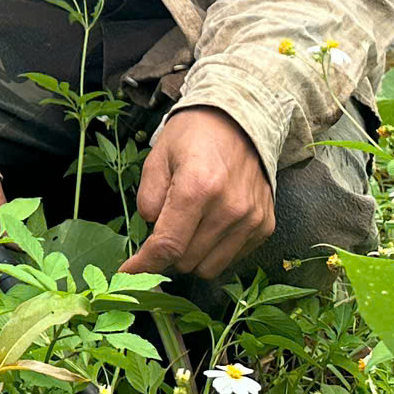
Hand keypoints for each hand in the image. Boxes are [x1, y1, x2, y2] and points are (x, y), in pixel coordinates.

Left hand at [126, 107, 273, 279]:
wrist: (241, 120)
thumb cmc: (194, 136)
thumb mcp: (158, 157)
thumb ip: (148, 198)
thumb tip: (149, 234)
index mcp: (197, 188)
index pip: (168, 245)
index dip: (145, 265)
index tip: (128, 273)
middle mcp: (229, 209)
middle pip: (186, 261)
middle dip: (168, 252)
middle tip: (165, 225)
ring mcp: (251, 219)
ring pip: (209, 267)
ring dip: (192, 255)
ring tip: (190, 224)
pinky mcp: (265, 225)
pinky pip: (232, 258)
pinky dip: (215, 250)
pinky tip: (211, 223)